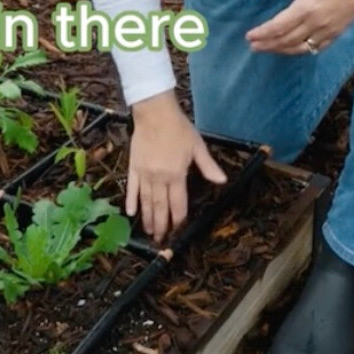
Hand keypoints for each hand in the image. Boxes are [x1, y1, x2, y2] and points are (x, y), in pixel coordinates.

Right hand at [125, 91, 227, 243]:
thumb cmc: (178, 128)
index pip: (178, 202)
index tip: (178, 230)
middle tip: (161, 240)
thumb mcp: (197, 146)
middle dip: (161, 225)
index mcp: (176, 174)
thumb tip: (222, 181)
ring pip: (145, 201)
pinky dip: (131, 201)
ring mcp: (144, 173)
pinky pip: (131, 187)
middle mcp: (159, 178)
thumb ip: (208, 166)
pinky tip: (130, 213)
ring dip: (147, 218)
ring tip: (148, 232)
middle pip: (160, 206)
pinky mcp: (133, 167)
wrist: (155, 113)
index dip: (178, 218)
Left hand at [246, 0, 353, 54]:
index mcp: (307, 6)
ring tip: (268, 49)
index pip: (279, 26)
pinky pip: (316, 48)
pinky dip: (301, 51)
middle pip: (286, 40)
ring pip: (300, 47)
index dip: (262, 33)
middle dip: (267, 44)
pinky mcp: (338, 32)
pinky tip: (293, 49)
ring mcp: (328, 30)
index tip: (249, 36)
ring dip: (281, 50)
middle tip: (253, 46)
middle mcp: (317, 22)